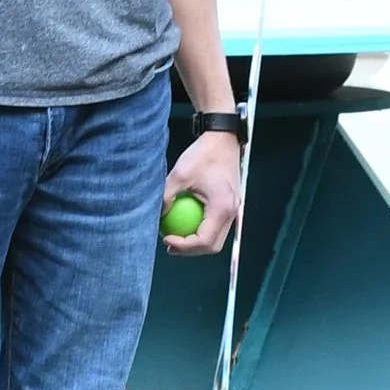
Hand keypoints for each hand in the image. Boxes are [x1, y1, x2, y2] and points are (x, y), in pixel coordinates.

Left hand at [163, 126, 240, 252]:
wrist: (223, 139)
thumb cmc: (203, 154)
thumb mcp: (180, 174)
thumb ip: (167, 196)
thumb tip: (157, 216)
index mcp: (222, 207)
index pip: (204, 240)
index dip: (184, 246)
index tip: (166, 239)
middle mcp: (232, 212)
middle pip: (213, 245)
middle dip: (191, 250)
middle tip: (169, 244)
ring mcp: (233, 210)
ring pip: (216, 239)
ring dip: (196, 243)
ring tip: (175, 238)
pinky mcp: (230, 205)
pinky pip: (216, 227)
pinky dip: (201, 231)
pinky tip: (185, 224)